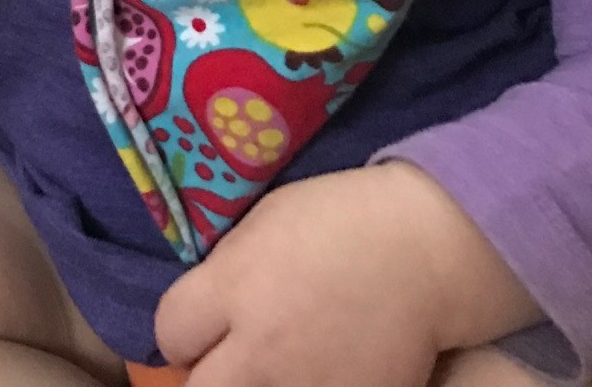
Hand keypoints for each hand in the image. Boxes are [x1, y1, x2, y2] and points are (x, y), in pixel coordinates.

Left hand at [154, 165, 538, 386]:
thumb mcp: (264, 225)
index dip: (181, 329)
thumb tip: (203, 312)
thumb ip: (226, 274)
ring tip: (273, 366)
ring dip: (254, 384)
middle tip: (226, 360)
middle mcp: (260, 346)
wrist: (423, 251)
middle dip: (206, 376)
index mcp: (235, 285)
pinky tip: (314, 373)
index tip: (199, 326)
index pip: (169, 332)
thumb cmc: (340, 220)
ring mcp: (304, 385)